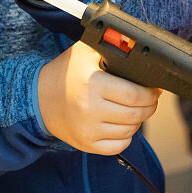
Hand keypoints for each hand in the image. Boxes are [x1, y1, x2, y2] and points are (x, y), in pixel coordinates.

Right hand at [37, 41, 159, 153]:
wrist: (36, 98)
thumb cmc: (64, 72)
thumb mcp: (85, 51)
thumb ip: (111, 45)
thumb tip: (138, 46)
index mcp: (92, 85)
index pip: (135, 95)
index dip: (151, 93)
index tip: (155, 89)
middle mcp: (90, 111)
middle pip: (136, 114)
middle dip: (150, 106)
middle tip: (150, 98)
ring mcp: (87, 131)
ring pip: (130, 131)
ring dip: (139, 120)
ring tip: (135, 109)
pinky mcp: (85, 144)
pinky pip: (118, 147)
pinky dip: (126, 136)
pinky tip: (123, 123)